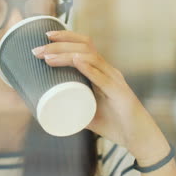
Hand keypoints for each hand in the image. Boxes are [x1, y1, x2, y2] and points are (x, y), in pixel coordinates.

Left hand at [31, 30, 170, 163]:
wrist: (138, 139)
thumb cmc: (113, 124)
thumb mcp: (86, 112)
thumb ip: (70, 107)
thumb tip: (46, 109)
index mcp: (102, 71)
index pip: (84, 45)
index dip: (66, 37)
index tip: (45, 36)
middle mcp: (109, 71)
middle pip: (83, 47)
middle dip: (58, 45)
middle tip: (37, 51)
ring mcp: (115, 80)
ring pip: (90, 58)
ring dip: (66, 55)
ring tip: (47, 58)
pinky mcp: (119, 94)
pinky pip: (103, 78)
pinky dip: (88, 68)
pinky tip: (76, 62)